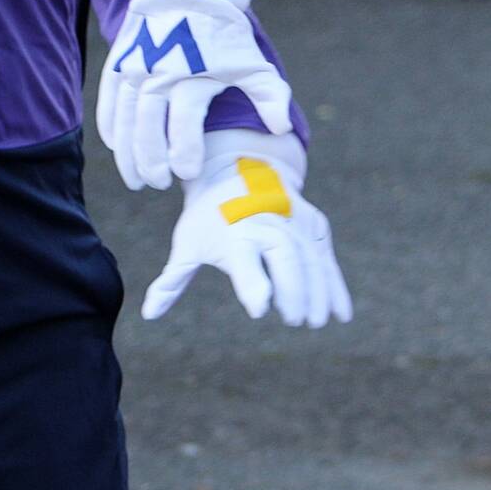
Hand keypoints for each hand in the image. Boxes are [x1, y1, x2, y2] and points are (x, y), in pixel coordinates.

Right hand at [99, 0, 292, 189]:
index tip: (187, 174)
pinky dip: (109, 126)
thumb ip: (269, 96)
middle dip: (150, 160)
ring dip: (126, 153)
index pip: (184, 122)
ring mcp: (133, 67)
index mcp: (193, 74)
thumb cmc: (224, 33)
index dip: (184, 151)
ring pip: (124, 119)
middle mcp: (158, 72)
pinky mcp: (117, 63)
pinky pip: (108, 101)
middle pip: (147, 126)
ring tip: (135, 180)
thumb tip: (282, 130)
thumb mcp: (251, 61)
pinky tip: (115, 148)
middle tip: (159, 183)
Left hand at [140, 131, 353, 327]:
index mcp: (234, 233)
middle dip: (293, 288)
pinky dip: (335, 285)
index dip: (253, 284)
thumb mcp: (188, 241)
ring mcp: (294, 221)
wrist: (238, 168)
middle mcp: (267, 225)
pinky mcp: (312, 223)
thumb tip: (148, 313)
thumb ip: (174, 278)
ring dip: (318, 291)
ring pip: (311, 258)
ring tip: (318, 321)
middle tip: (294, 320)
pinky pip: (326, 256)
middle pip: (285, 256)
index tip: (259, 309)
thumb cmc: (209, 215)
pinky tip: (342, 314)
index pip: (245, 260)